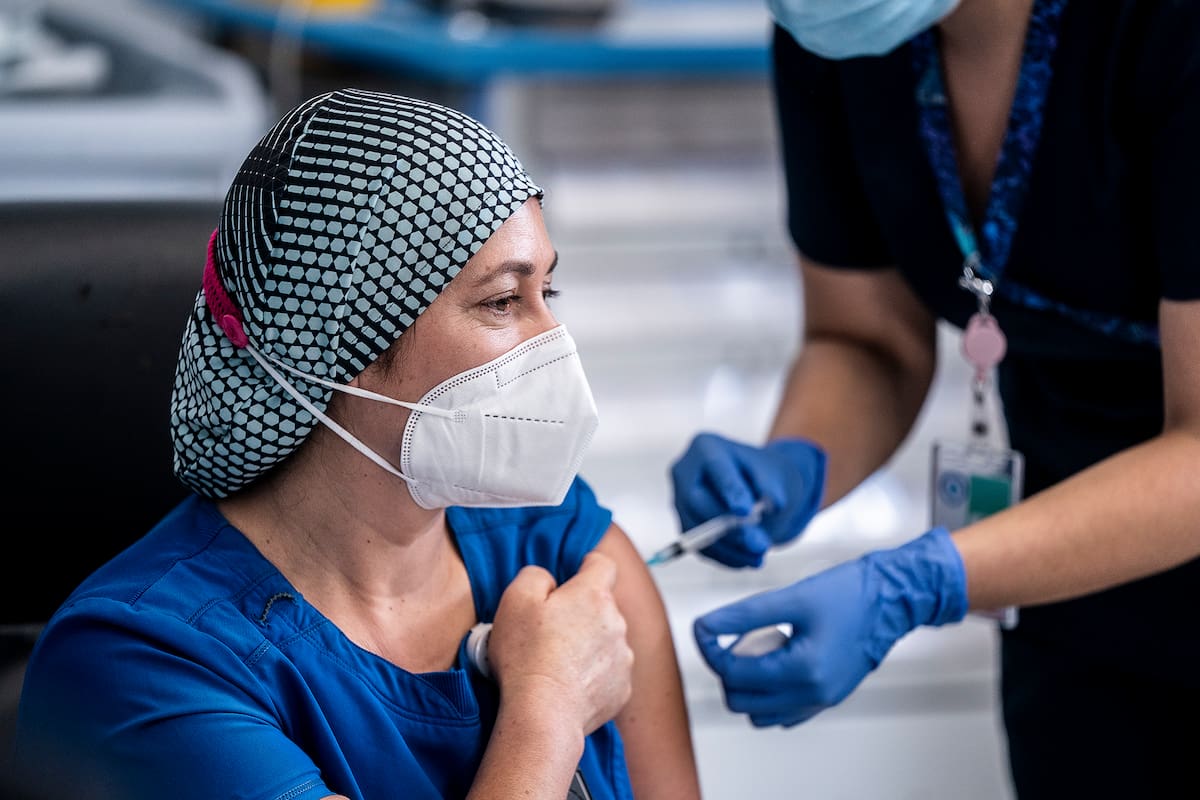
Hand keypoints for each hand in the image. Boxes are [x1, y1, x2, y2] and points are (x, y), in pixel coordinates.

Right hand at [489, 552, 633, 736]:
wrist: (544, 713)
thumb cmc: (527, 657)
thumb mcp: (515, 600)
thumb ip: (534, 576)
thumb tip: (547, 579)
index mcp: (593, 595)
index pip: (603, 565)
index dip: (588, 566)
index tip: (574, 576)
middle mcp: (616, 623)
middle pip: (602, 606)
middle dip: (581, 613)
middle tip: (549, 631)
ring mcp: (622, 657)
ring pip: (607, 640)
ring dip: (588, 645)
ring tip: (556, 663)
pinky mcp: (622, 688)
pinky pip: (608, 672)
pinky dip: (592, 675)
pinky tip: (568, 684)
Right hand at [670, 432, 826, 567]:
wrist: (755, 488)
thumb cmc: (763, 475)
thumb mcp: (775, 472)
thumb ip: (773, 485)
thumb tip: (773, 505)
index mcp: (705, 446)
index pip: (716, 468)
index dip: (729, 490)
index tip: (746, 510)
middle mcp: (684, 471)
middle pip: (698, 501)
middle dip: (729, 527)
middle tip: (759, 544)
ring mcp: (680, 500)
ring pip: (697, 529)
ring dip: (730, 548)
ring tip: (759, 557)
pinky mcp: (685, 526)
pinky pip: (700, 546)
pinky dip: (725, 556)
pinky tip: (747, 559)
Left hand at [693, 527, 966, 726]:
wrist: (891, 599)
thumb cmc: (848, 593)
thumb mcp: (790, 597)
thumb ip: (742, 614)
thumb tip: (704, 626)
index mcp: (802, 670)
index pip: (733, 674)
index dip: (710, 650)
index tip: (704, 628)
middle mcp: (812, 694)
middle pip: (740, 701)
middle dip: (727, 670)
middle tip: (734, 638)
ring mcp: (821, 700)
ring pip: (759, 713)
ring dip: (746, 685)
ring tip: (757, 648)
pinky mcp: (826, 698)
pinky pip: (783, 712)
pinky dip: (768, 693)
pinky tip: (775, 658)